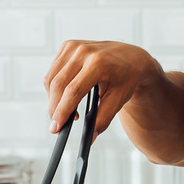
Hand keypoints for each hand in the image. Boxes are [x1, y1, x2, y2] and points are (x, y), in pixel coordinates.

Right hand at [43, 40, 161, 137]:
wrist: (132, 58)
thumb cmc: (127, 78)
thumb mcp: (119, 100)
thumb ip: (103, 120)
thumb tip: (90, 138)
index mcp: (98, 64)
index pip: (73, 91)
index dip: (62, 111)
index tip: (55, 128)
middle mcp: (84, 51)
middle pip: (58, 85)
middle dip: (54, 108)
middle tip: (57, 126)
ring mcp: (74, 46)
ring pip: (51, 78)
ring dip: (53, 99)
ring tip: (67, 111)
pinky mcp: (68, 45)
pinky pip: (53, 71)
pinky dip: (55, 87)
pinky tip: (67, 95)